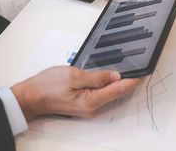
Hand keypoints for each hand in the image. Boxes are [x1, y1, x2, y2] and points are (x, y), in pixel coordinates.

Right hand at [11, 66, 143, 120]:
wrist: (30, 97)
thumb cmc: (47, 86)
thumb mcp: (73, 75)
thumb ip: (97, 76)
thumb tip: (116, 75)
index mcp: (91, 101)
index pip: (119, 90)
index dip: (134, 80)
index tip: (145, 72)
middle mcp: (93, 108)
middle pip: (117, 93)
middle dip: (129, 81)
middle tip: (139, 67)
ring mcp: (89, 108)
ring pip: (110, 94)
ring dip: (119, 83)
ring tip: (128, 69)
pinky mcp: (85, 105)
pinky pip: (102, 95)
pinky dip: (109, 86)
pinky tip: (111, 77)